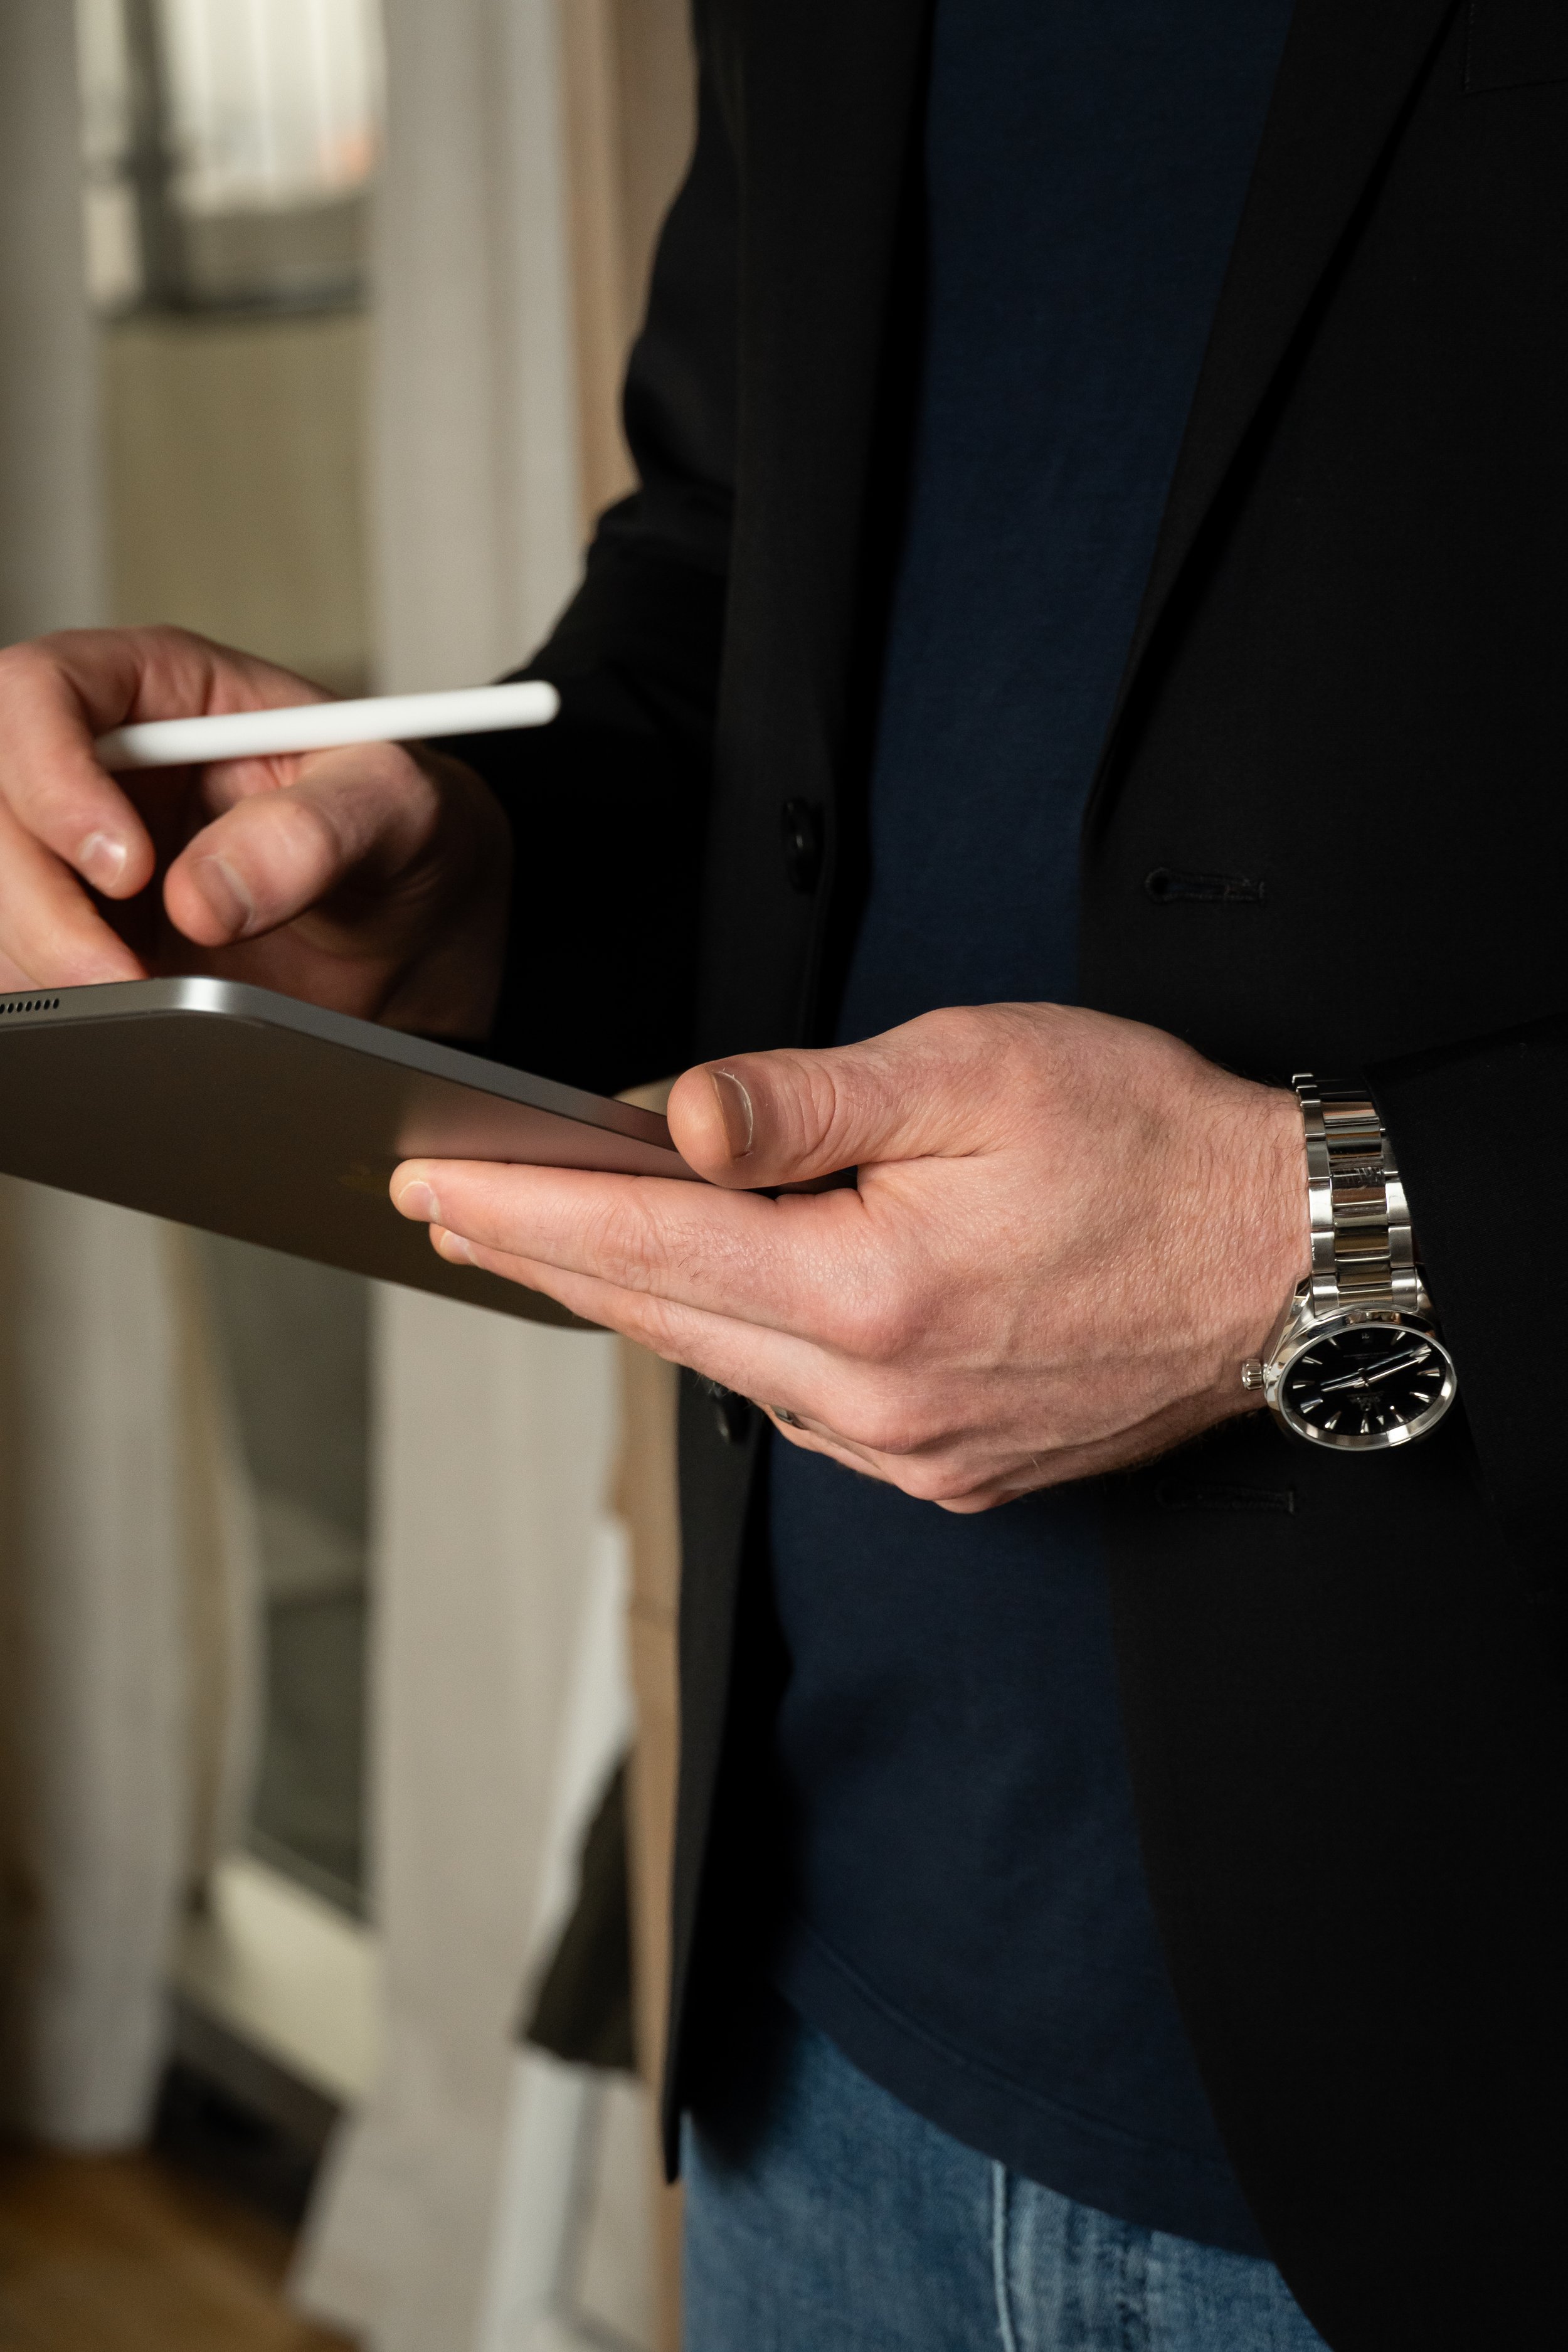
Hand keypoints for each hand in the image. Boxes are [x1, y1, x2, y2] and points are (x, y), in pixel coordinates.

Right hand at [0, 625, 510, 1032]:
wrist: (419, 934)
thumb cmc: (407, 838)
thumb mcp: (401, 811)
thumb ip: (316, 833)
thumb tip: (204, 894)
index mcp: (161, 691)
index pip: (40, 693)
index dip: (54, 776)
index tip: (127, 866)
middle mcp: (96, 764)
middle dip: (38, 902)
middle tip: (122, 980)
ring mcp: (73, 853)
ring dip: (43, 963)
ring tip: (142, 1008)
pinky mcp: (74, 932)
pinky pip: (17, 962)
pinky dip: (52, 1002)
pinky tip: (122, 1022)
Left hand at [392, 1002, 1309, 1509]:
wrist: (1292, 1262)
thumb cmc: (1153, 1146)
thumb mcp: (977, 1073)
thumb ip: (808, 1100)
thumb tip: (673, 1120)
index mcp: (872, 1295)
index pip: (646, 1247)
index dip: (525, 1211)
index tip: (433, 1186)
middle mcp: (879, 1401)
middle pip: (665, 1320)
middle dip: (552, 1259)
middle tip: (458, 1210)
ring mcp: (915, 1452)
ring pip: (729, 1370)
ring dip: (647, 1302)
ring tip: (569, 1237)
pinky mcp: (950, 1469)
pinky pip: (803, 1410)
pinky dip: (744, 1346)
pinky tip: (726, 1296)